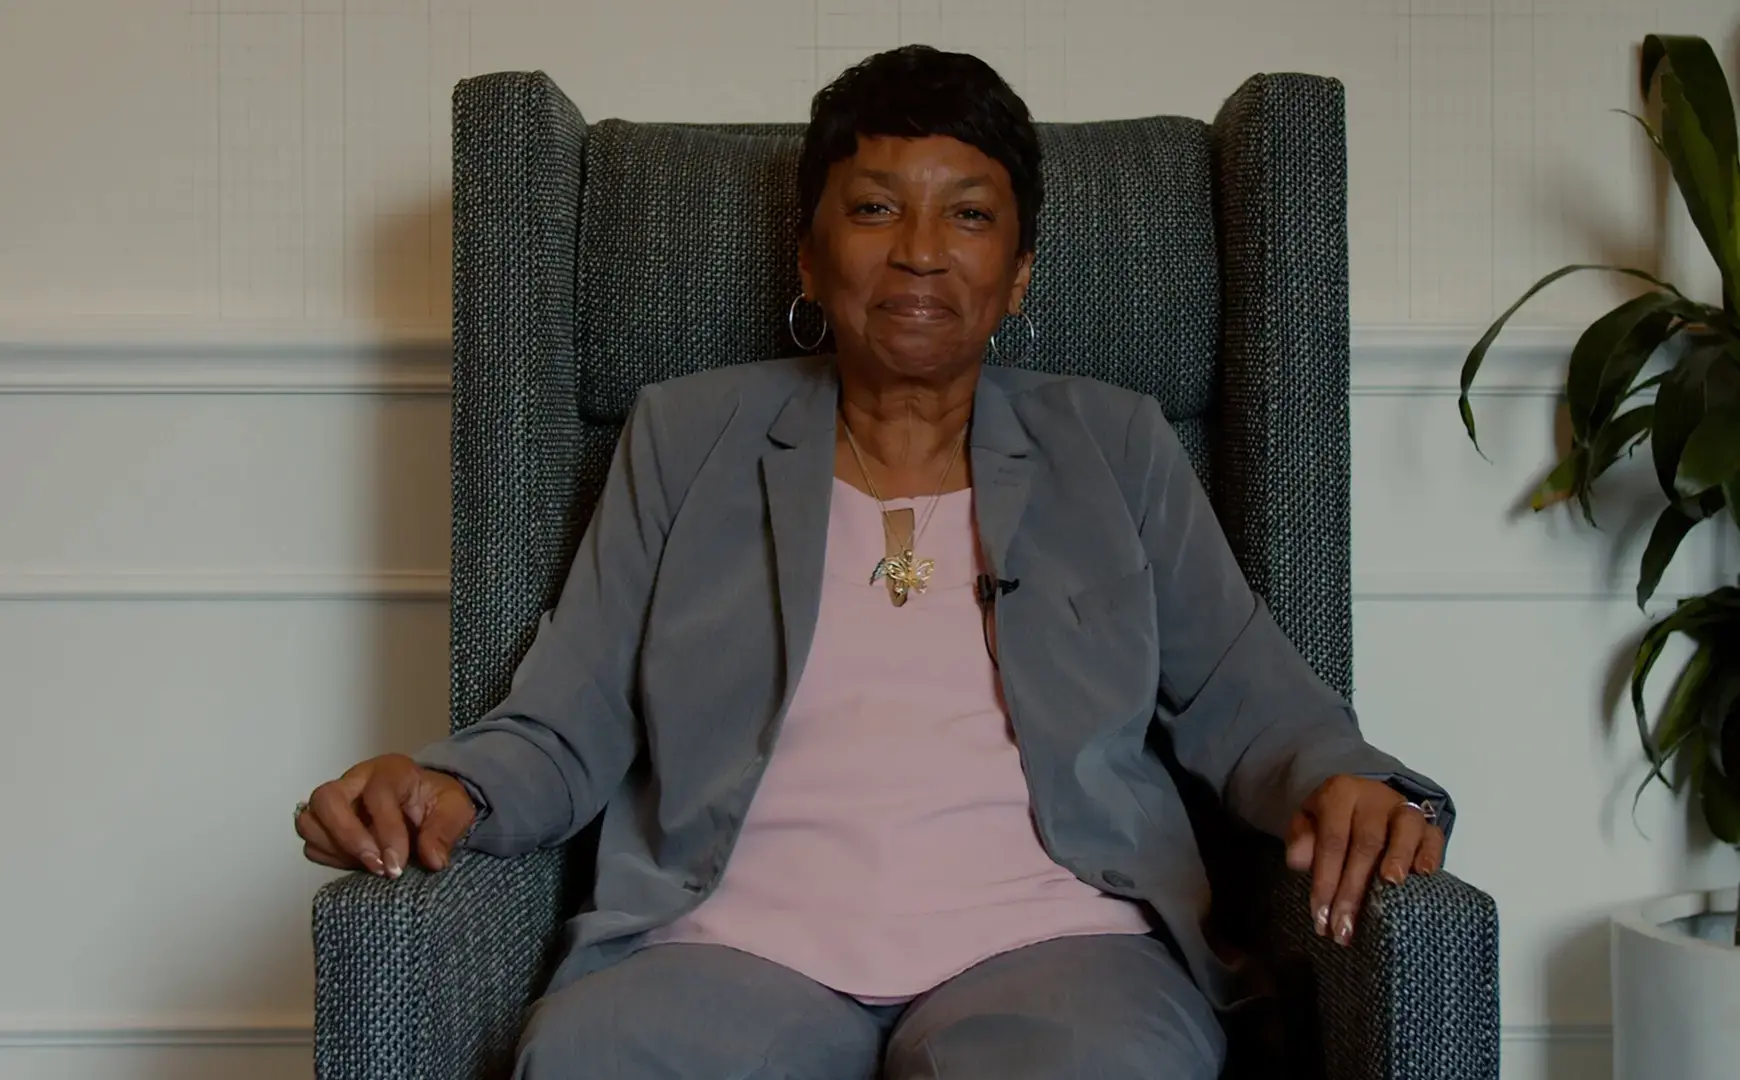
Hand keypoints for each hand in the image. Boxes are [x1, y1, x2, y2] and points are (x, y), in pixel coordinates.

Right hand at [295, 754, 475, 876]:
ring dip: (335, 849)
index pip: (377, 796)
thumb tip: (433, 860)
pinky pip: (312, 842)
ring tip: (367, 865)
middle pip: (326, 799)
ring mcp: (337, 801)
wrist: (425, 805)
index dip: (386, 833)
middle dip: (347, 837)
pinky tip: (357, 863)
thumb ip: (444, 832)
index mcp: (390, 771)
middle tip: (374, 866)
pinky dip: (329, 857)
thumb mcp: (455, 811)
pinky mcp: (326, 823)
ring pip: (309, 820)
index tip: (397, 866)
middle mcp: (356, 781)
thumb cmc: (437, 803)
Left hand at [1284, 775, 1444, 946]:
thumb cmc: (1333, 820)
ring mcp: (1404, 808)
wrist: (1365, 800)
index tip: (1321, 918)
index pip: (1332, 841)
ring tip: (1390, 886)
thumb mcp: (1308, 822)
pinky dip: (1430, 853)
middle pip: (1366, 844)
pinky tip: (1424, 874)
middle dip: (1354, 891)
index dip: (1325, 881)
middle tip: (1345, 928)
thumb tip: (1298, 862)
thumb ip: (1301, 838)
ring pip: (1404, 831)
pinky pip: (1433, 835)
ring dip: (1397, 859)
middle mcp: (1374, 798)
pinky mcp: (1427, 823)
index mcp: (1339, 793)